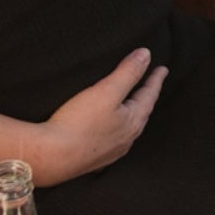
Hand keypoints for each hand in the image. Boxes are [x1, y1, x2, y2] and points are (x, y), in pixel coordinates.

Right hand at [33, 48, 167, 184]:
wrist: (51, 158)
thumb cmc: (79, 123)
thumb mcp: (106, 91)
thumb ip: (128, 72)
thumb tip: (146, 55)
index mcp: (133, 121)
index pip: (149, 95)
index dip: (155, 79)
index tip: (162, 69)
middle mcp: (126, 139)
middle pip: (141, 113)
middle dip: (146, 97)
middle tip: (150, 86)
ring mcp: (110, 152)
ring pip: (128, 129)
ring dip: (132, 114)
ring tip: (133, 107)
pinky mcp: (93, 159)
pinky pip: (112, 140)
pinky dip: (116, 129)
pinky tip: (109, 131)